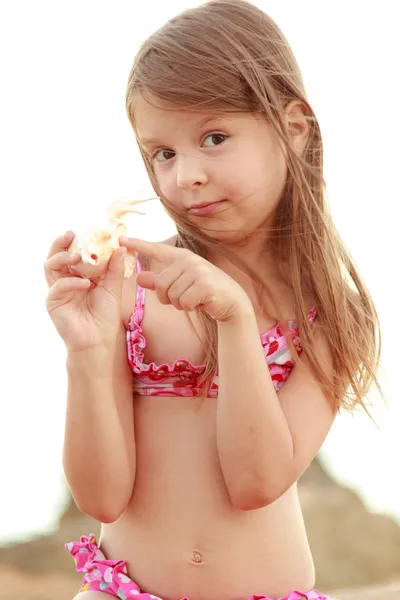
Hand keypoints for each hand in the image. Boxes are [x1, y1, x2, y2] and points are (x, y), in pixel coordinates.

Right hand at [44, 231, 126, 352]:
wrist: (99, 340)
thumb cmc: (105, 316)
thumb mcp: (113, 289)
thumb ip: (115, 269)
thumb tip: (121, 247)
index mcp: (78, 275)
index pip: (73, 254)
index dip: (78, 242)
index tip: (89, 232)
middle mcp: (65, 280)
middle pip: (56, 256)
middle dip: (61, 244)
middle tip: (71, 235)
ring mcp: (57, 290)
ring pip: (50, 266)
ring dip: (62, 258)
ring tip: (77, 257)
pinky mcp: (53, 302)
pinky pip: (58, 286)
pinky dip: (71, 282)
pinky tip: (85, 284)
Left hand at [119, 237, 252, 321]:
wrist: (231, 302)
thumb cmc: (203, 293)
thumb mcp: (179, 286)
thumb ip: (159, 283)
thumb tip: (139, 278)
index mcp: (181, 257)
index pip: (156, 249)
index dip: (138, 244)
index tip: (121, 238)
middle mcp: (189, 260)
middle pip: (160, 284)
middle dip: (168, 298)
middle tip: (184, 298)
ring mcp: (198, 270)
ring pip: (171, 295)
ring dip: (180, 304)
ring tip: (194, 299)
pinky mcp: (205, 284)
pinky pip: (183, 302)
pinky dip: (189, 307)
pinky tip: (201, 303)